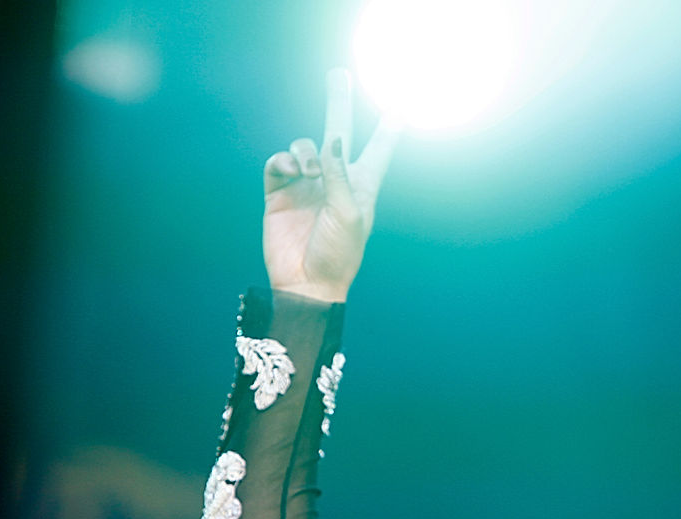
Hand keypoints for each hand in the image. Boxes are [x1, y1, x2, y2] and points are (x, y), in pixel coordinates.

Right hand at [262, 68, 398, 302]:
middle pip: (338, 131)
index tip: (401, 105)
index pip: (379, 150)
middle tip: (339, 73)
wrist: (305, 283)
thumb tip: (331, 140)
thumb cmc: (337, 255)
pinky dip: (284, 161)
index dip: (389, 128)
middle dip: (338, 102)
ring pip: (305, 146)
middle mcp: (334, 180)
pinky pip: (279, 162)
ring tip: (309, 172)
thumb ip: (340, 175)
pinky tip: (291, 172)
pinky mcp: (280, 193)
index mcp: (362, 187)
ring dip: (306, 151)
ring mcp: (306, 185)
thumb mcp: (348, 215)